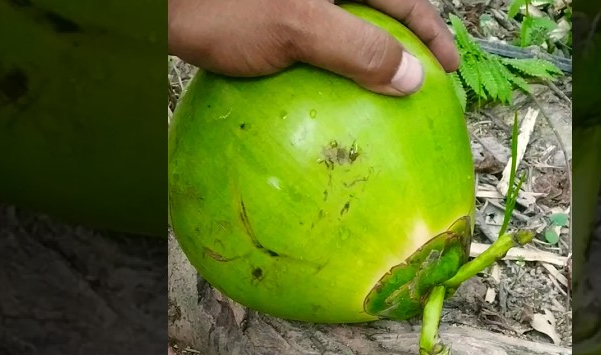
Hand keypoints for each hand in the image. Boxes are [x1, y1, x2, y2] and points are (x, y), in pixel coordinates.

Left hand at [169, 0, 459, 95]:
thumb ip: (358, 49)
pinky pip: (306, 41)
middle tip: (417, 87)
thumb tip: (412, 79)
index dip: (432, 35)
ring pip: (342, 26)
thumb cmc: (221, 4)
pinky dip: (321, 67)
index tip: (448, 72)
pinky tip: (316, 99)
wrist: (152, 4)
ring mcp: (293, 2)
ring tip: (374, 99)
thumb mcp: (299, 26)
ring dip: (361, 60)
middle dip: (401, 47)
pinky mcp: (263, 17)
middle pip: (377, 10)